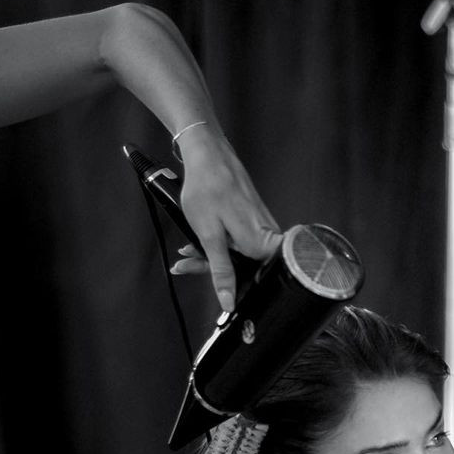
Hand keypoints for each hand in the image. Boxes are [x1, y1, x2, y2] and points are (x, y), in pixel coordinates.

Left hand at [172, 127, 280, 311]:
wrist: (208, 153)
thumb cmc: (207, 187)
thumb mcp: (209, 236)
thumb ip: (221, 270)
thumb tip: (229, 301)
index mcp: (260, 243)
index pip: (258, 281)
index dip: (238, 290)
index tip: (221, 296)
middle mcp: (267, 236)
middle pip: (246, 268)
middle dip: (214, 269)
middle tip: (186, 263)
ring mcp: (262, 227)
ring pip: (239, 255)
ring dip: (212, 255)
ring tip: (186, 249)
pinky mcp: (254, 220)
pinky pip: (239, 241)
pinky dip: (218, 242)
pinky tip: (198, 238)